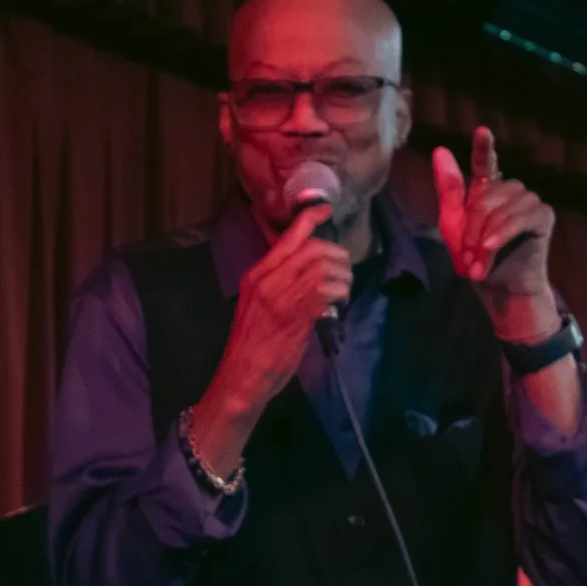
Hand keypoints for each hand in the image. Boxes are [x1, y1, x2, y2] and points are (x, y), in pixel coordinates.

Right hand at [210, 202, 352, 417]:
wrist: (243, 374)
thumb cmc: (252, 342)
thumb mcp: (258, 303)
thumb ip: (278, 282)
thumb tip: (306, 267)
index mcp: (257, 274)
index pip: (287, 237)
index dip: (310, 219)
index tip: (326, 210)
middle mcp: (268, 280)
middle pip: (312, 249)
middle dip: (336, 255)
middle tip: (343, 269)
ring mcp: (283, 296)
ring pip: (323, 267)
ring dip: (342, 276)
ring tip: (342, 290)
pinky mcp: (297, 315)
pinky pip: (326, 291)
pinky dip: (339, 294)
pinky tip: (338, 305)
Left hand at [435, 127, 556, 317]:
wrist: (498, 287)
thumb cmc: (475, 258)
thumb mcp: (453, 225)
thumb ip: (449, 189)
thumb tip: (440, 150)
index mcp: (488, 189)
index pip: (486, 163)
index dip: (484, 147)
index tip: (482, 130)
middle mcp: (510, 190)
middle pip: (486, 195)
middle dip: (472, 226)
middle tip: (467, 254)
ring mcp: (529, 201)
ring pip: (502, 207)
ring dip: (485, 235)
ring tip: (479, 259)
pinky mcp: (544, 215)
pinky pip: (521, 218)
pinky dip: (503, 234)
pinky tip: (490, 247)